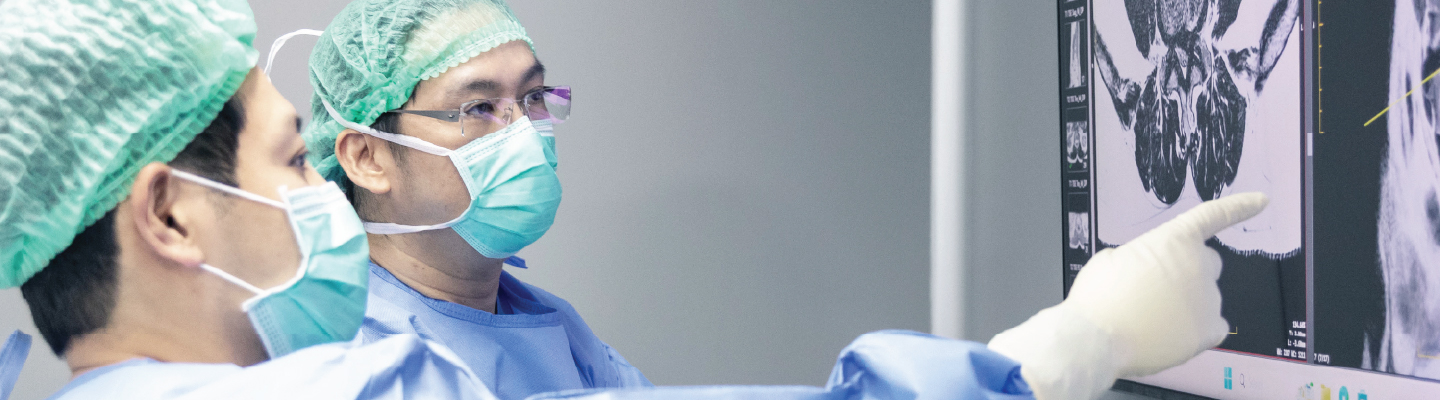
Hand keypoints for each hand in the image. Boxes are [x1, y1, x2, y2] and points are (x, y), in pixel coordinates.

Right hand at [988, 192, 1268, 399]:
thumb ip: (1140, 258)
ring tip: (1150, 319)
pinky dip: (1198, 330)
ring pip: (1205, 299)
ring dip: (1185, 305)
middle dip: (1188, 272)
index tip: (1261, 201)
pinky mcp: (1208, 331)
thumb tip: (1146, 271)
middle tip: (1158, 290)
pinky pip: (1213, 327)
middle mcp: (1198, 265)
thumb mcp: (1110, 261)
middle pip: (1207, 264)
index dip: (1239, 207)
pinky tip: (1172, 333)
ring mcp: (1207, 299)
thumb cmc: (1098, 299)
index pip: (1213, 216)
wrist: (1097, 339)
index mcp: (1173, 240)